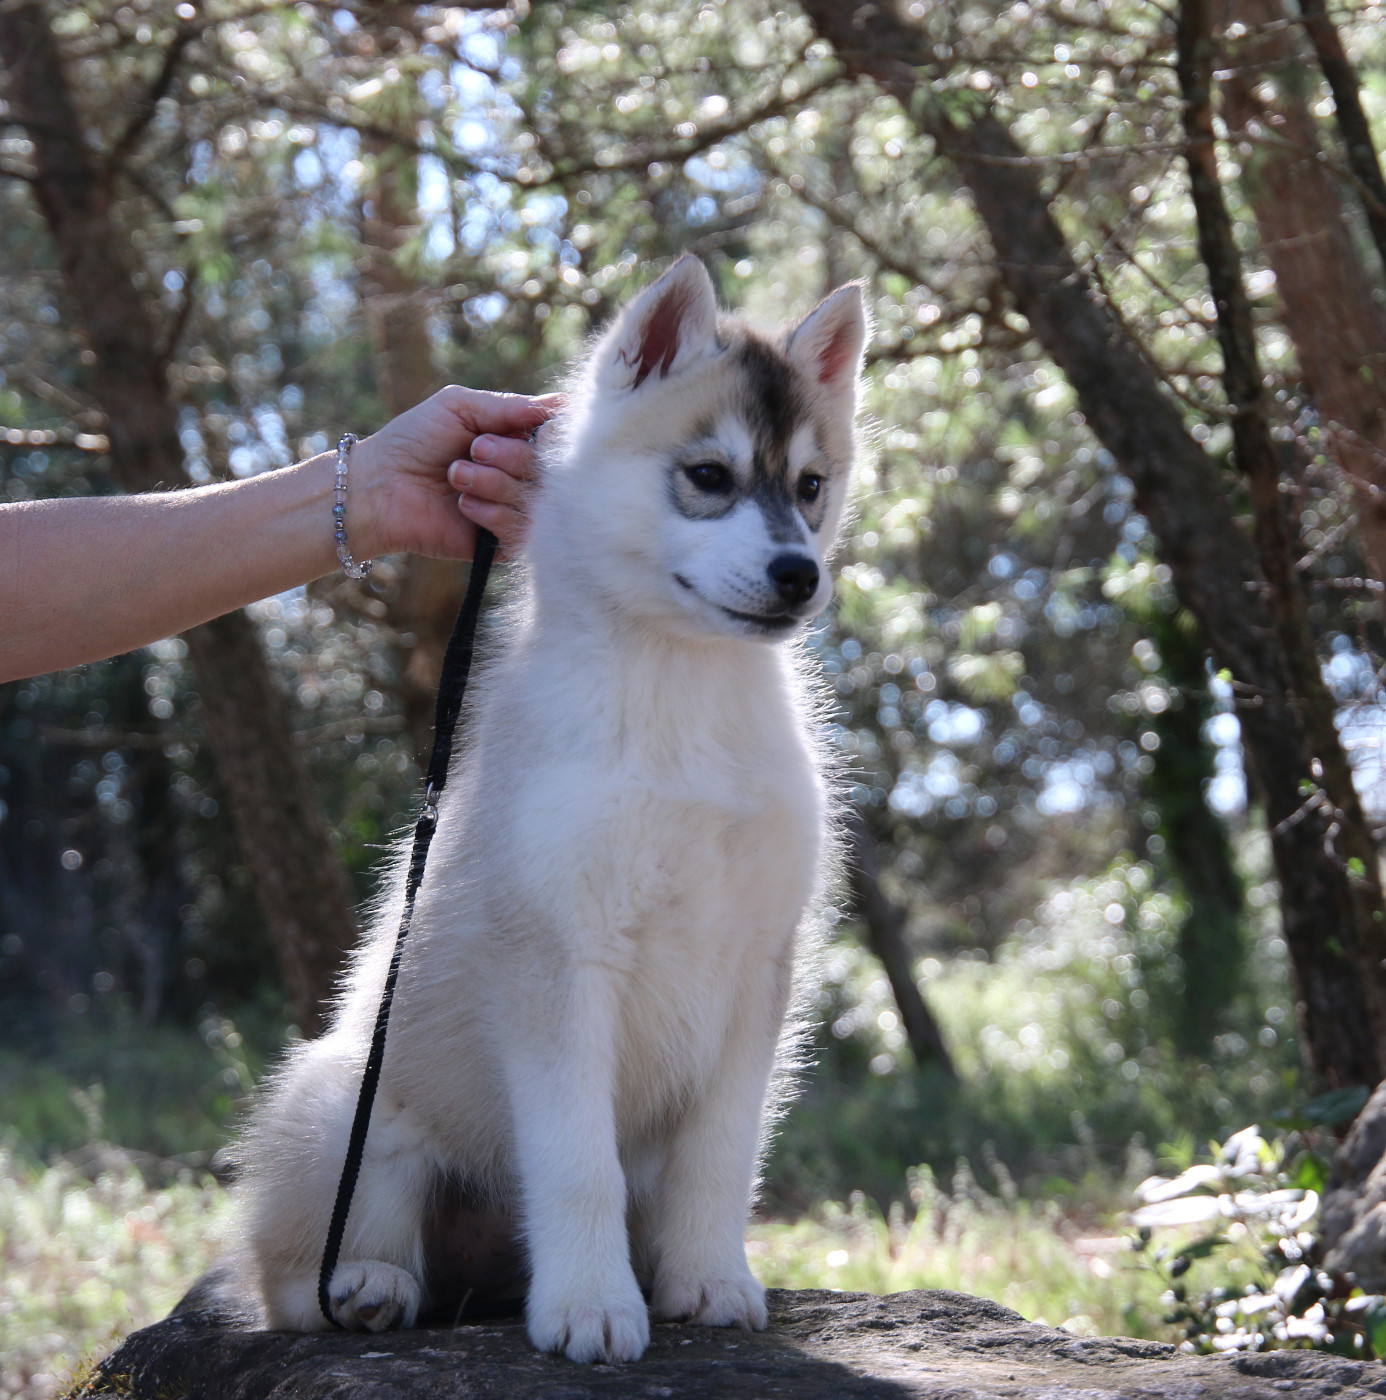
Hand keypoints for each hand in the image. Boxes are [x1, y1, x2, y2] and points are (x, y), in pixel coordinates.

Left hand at [350, 386, 559, 559]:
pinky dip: (493, 513)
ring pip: (538, 500)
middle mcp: (520, 477)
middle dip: (511, 455)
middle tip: (474, 450)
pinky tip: (463, 505)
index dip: (552, 435)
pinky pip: (522, 531)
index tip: (536, 430)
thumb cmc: (414, 440)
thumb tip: (563, 403)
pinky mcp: (501, 545)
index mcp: (516, 441)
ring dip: (495, 483)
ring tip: (456, 476)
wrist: (379, 487)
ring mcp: (512, 511)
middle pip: (552, 470)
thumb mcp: (460, 407)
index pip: (558, 440)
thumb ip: (511, 407)